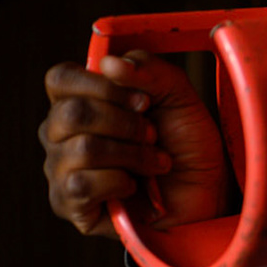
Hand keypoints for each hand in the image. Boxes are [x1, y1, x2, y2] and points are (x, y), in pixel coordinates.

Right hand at [40, 51, 228, 237]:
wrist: (207, 194)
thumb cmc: (186, 145)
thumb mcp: (179, 97)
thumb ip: (151, 70)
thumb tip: (109, 63)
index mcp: (79, 100)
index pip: (60, 79)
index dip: (102, 86)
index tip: (143, 101)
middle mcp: (60, 133)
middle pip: (71, 113)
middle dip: (126, 124)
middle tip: (153, 136)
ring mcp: (60, 169)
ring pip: (82, 149)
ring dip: (132, 155)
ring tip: (154, 163)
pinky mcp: (67, 203)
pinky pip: (81, 185)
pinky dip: (120, 183)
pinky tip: (134, 187)